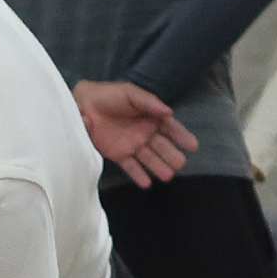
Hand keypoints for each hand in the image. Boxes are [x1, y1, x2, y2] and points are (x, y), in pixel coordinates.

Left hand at [72, 80, 196, 188]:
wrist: (83, 104)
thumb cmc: (109, 95)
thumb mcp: (131, 94)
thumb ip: (149, 102)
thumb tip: (169, 112)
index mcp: (150, 117)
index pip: (170, 129)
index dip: (182, 137)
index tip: (193, 146)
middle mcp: (145, 133)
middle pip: (162, 147)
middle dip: (172, 156)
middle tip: (181, 164)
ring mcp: (132, 145)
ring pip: (149, 158)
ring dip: (158, 167)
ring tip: (168, 176)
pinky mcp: (118, 154)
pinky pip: (131, 166)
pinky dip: (139, 175)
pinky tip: (147, 183)